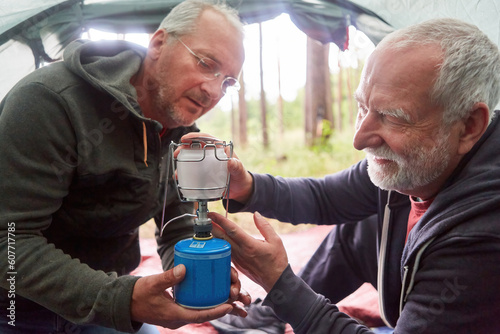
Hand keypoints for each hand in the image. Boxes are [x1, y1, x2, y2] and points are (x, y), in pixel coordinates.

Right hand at [130, 264, 247, 327]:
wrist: (126, 302)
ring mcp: (177, 316)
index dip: (216, 312)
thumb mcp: (152, 283)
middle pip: (204, 315)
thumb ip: (168, 277)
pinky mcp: (176, 311)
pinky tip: (210, 294)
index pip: (200, 316)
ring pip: (199, 312)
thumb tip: (184, 268)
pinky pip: (193, 309)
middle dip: (219, 307)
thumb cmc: (138, 294)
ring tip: (226, 296)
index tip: (229, 306)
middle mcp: (178, 319)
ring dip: (213, 306)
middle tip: (232, 297)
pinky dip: (203, 303)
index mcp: (175, 315)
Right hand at [179, 132, 253, 203]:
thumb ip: (236, 167)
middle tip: (177, 153)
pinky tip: (181, 179)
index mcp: (220, 149)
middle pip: (195, 147)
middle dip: (184, 148)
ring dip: (182, 163)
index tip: (185, 139)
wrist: (241, 190)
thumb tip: (231, 161)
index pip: (206, 138)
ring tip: (177, 171)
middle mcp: (211, 155)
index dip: (195, 136)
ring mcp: (207, 164)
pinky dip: (185, 175)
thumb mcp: (240, 172)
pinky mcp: (204, 174)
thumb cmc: (241, 177)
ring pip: (192, 159)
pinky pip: (193, 172)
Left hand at [209, 212, 288, 291]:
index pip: (232, 230)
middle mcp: (241, 252)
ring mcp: (238, 260)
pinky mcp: (237, 265)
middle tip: (205, 218)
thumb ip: (264, 226)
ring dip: (215, 236)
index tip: (213, 214)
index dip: (221, 220)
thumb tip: (256, 214)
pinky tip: (217, 240)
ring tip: (208, 227)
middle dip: (212, 226)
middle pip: (222, 237)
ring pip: (222, 245)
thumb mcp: (276, 241)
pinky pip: (226, 252)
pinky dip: (220, 245)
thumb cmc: (277, 261)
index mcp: (250, 245)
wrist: (276, 282)